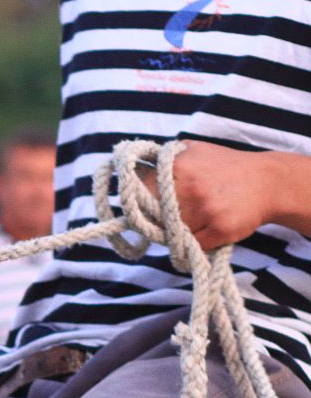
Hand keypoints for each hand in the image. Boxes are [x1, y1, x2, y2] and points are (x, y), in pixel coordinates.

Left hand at [141, 142, 282, 251]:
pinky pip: (190, 246)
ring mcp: (206, 209)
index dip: (139, 202)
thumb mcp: (193, 151)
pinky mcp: (220, 229)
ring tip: (194, 218)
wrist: (268, 182)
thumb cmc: (224, 167)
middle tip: (168, 216)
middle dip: (155, 220)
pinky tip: (206, 228)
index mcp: (178, 166)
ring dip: (176, 232)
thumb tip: (130, 173)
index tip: (144, 206)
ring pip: (170, 233)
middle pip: (152, 217)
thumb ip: (163, 160)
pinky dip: (193, 243)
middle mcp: (190, 187)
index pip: (139, 193)